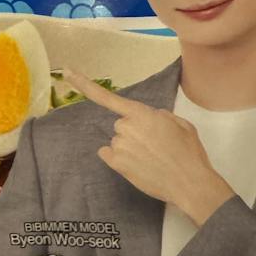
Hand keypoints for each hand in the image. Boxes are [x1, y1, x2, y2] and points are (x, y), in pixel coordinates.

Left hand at [66, 68, 234, 226]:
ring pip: (118, 141)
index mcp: (141, 113)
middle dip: (134, 131)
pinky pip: (109, 154)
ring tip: (152, 158)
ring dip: (129, 147)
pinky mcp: (116, 164)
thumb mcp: (181, 124)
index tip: (67, 72)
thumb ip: (161, 115)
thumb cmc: (188, 152)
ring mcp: (119, 147)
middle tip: (155, 145)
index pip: (108, 97)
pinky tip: (138, 165)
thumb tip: (150, 117)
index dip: (85, 85)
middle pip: (121, 124)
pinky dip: (118, 158)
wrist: (189, 183)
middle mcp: (125, 127)